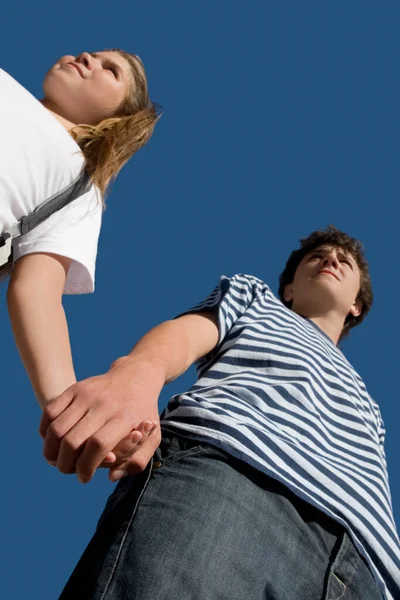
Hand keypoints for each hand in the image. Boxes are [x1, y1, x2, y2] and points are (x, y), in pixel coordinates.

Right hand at [39, 358, 163, 482]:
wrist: (136, 377)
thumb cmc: (144, 412)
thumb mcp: (154, 437)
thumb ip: (138, 461)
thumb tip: (111, 477)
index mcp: (125, 417)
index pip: (98, 445)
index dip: (86, 467)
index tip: (85, 477)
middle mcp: (104, 404)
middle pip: (73, 440)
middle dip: (66, 464)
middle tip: (70, 470)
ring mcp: (87, 394)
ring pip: (57, 428)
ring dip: (52, 451)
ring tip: (59, 459)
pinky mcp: (74, 388)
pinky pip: (50, 412)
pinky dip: (45, 431)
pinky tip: (54, 442)